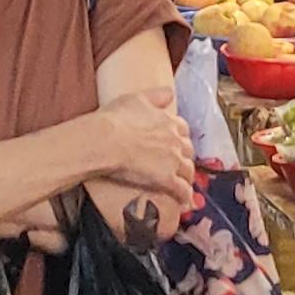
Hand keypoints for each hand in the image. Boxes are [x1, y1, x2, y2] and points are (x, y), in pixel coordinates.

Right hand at [85, 89, 196, 217]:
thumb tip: (170, 93)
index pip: (182, 129)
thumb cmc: (115, 118)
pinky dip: (185, 196)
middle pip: (187, 150)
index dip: (179, 137)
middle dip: (184, 157)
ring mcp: (173, 160)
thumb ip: (155, 95)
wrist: (105, 140)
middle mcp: (175, 140)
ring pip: (188, 171)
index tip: (174, 142)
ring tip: (182, 184)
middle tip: (177, 164)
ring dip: (187, 177)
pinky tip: (183, 201)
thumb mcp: (136, 98)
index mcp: (168, 120)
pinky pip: (182, 190)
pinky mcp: (167, 179)